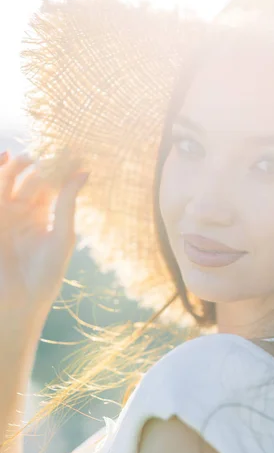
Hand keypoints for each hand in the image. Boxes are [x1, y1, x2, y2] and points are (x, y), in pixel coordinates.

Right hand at [0, 151, 88, 339]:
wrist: (17, 301)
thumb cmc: (46, 274)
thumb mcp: (62, 236)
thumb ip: (67, 203)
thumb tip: (85, 171)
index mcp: (46, 215)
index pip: (53, 184)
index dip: (61, 167)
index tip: (73, 150)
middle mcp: (26, 211)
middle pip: (32, 178)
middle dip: (40, 163)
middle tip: (51, 151)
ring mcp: (6, 213)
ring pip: (10, 179)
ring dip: (17, 165)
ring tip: (27, 158)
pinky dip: (0, 172)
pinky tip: (6, 159)